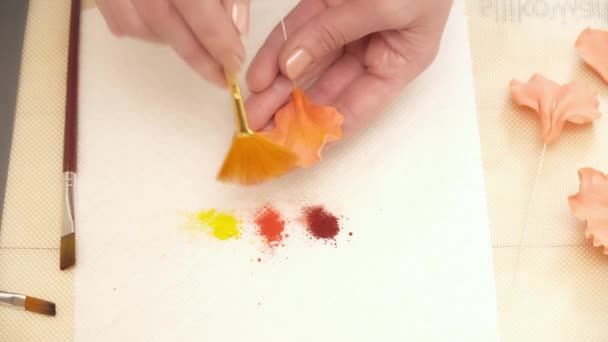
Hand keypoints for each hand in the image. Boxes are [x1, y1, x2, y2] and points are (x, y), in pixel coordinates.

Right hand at [97, 0, 249, 85]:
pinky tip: (166, 25)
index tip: (234, 62)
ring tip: (195, 44)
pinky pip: (120, 21)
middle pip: (163, 19)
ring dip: (170, 41)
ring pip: (137, 24)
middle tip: (220, 75)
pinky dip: (146, 31)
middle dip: (196, 54)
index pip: (196, 5)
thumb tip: (236, 29)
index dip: (217, 39)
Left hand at [245, 0, 452, 133]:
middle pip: (325, 91)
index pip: (355, 109)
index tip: (292, 150)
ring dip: (278, 89)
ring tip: (252, 112)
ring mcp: (347, 27)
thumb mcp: (384, 6)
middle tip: (260, 134)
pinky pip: (298, 32)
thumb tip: (290, 68)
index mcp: (398, 62)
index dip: (323, 133)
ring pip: (306, 65)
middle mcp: (372, 51)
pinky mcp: (327, 5)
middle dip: (291, 113)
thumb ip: (334, 33)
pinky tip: (260, 74)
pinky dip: (278, 52)